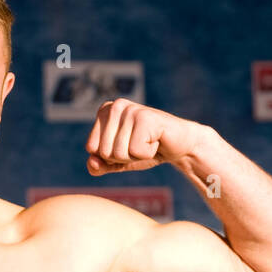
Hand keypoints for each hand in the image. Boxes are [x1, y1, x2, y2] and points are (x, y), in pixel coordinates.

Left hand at [84, 99, 204, 175]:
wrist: (179, 145)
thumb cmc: (146, 150)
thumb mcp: (118, 162)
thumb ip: (99, 165)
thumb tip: (91, 163)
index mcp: (104, 112)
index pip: (92, 148)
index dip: (111, 156)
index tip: (128, 145)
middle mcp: (115, 106)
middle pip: (104, 152)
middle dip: (124, 157)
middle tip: (140, 145)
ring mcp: (130, 109)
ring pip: (118, 153)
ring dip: (136, 156)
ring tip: (148, 142)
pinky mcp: (145, 118)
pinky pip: (135, 151)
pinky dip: (147, 153)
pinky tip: (156, 141)